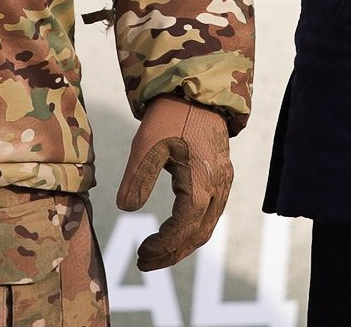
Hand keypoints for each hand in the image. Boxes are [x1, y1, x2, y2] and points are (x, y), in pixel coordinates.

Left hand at [116, 96, 233, 269]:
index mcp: (201, 181)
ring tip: (155, 251)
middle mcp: (218, 186)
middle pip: (198, 234)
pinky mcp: (223, 175)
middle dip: (171, 253)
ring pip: (207, 225)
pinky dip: (192, 228)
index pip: (183, 228)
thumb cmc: (171, 114)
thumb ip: (137, 179)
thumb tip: (126, 209)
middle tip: (143, 261)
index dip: (162, 246)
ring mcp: (224, 181)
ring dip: (182, 243)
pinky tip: (174, 228)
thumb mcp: (146, 143)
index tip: (140, 253)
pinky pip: (211, 212)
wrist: (198, 89)